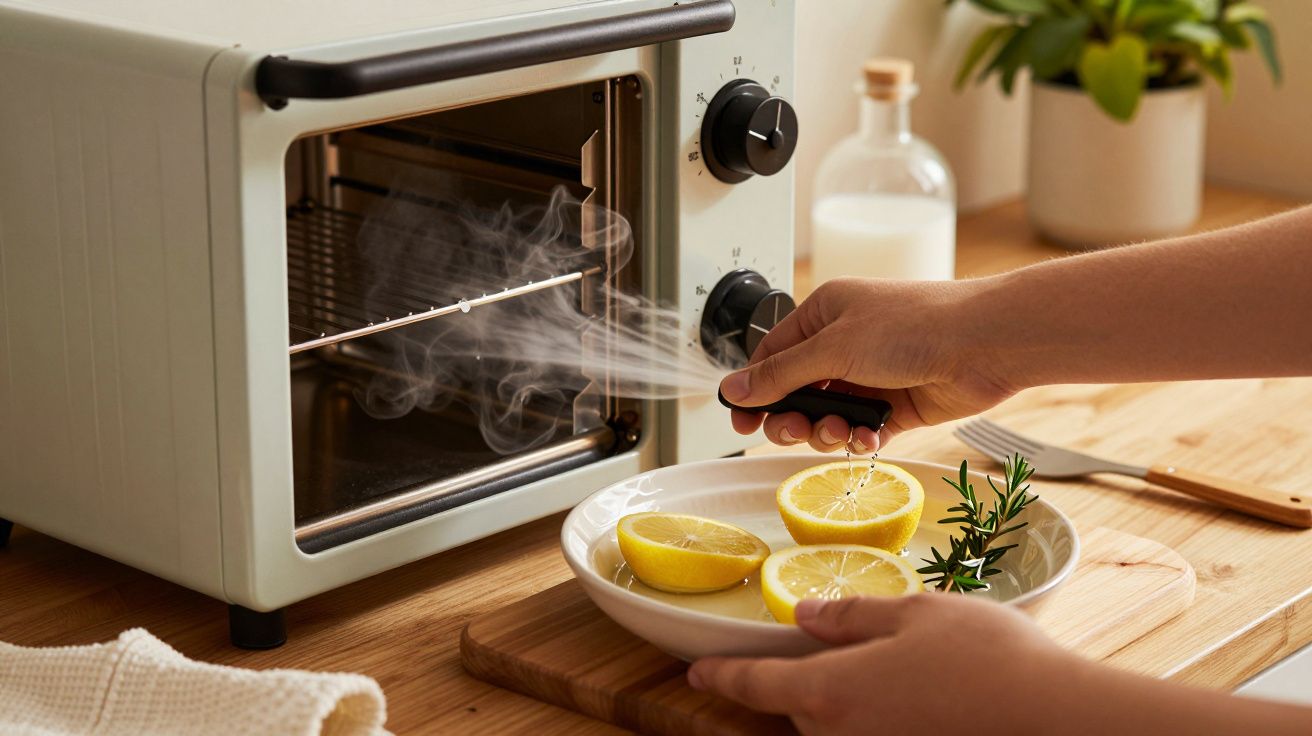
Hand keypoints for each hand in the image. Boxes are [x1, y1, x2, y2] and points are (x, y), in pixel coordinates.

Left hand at [687, 593, 1074, 735]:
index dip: (723, 677)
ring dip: (845, 702)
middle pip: (800, 709)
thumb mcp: (914, 613)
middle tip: (834, 656)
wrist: (1056, 717)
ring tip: (893, 675)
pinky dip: (877, 718)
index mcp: (831, 690)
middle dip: (805, 683)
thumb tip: (806, 617)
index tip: (698, 674)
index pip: (757, 684)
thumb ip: (852, 616)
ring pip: (836, 727)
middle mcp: (843, 734)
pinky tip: (915, 699)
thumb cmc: (986, 656)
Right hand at [721, 277, 1015, 452]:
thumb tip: (733, 388)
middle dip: (791, 417)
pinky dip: (858, 438)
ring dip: (826, 430)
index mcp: (824, 315)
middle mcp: (844, 344)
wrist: (983, 344)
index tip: (742, 420)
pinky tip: (868, 435)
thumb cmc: (917, 325)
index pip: (772, 356)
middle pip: (795, 392)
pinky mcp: (895, 406)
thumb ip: (780, 374)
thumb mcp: (833, 347)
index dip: (754, 390)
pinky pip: (860, 431)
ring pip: (826, 416)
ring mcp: (870, 377)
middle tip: (796, 429)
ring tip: (841, 429)